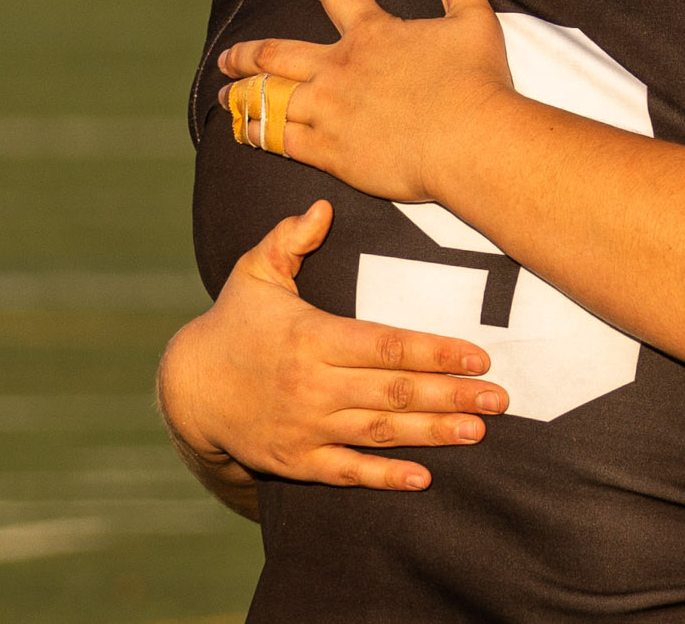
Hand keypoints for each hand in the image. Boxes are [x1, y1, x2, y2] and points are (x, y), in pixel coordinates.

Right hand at [158, 200, 508, 498]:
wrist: (185, 389)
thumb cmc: (234, 323)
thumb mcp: (254, 274)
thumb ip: (289, 240)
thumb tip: (321, 207)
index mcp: (311, 339)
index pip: (385, 346)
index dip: (434, 352)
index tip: (479, 357)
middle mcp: (311, 385)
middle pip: (392, 391)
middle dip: (450, 396)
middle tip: (499, 400)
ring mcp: (304, 426)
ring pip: (378, 432)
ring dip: (431, 434)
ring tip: (478, 431)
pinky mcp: (294, 459)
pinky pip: (345, 471)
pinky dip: (383, 476)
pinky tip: (423, 478)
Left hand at [218, 0, 511, 202]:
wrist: (470, 139)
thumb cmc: (476, 81)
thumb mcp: (474, 20)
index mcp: (372, 34)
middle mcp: (339, 68)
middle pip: (276, 53)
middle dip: (246, 53)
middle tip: (228, 55)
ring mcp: (329, 110)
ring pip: (268, 97)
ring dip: (241, 94)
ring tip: (225, 96)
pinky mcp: (329, 151)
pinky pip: (278, 139)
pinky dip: (256, 133)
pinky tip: (243, 132)